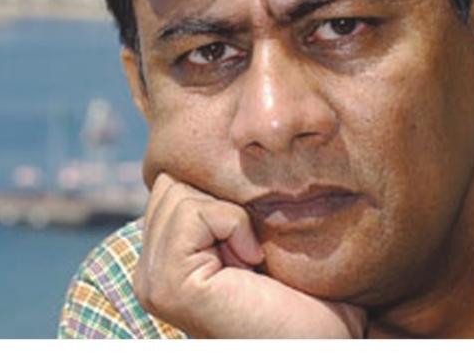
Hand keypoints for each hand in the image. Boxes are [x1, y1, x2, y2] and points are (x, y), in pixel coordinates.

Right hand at [133, 172, 365, 337]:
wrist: (322, 345)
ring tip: (253, 260)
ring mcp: (153, 280)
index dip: (219, 195)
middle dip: (219, 200)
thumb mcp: (260, 235)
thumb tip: (228, 141)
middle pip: (171, 180)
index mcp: (167, 260)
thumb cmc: (309, 303)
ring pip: (177, 188)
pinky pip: (191, 210)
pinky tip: (252, 262)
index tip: (255, 242)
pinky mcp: (166, 285)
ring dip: (229, 214)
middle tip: (254, 251)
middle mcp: (150, 271)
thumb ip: (229, 203)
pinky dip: (232, 224)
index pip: (173, 183)